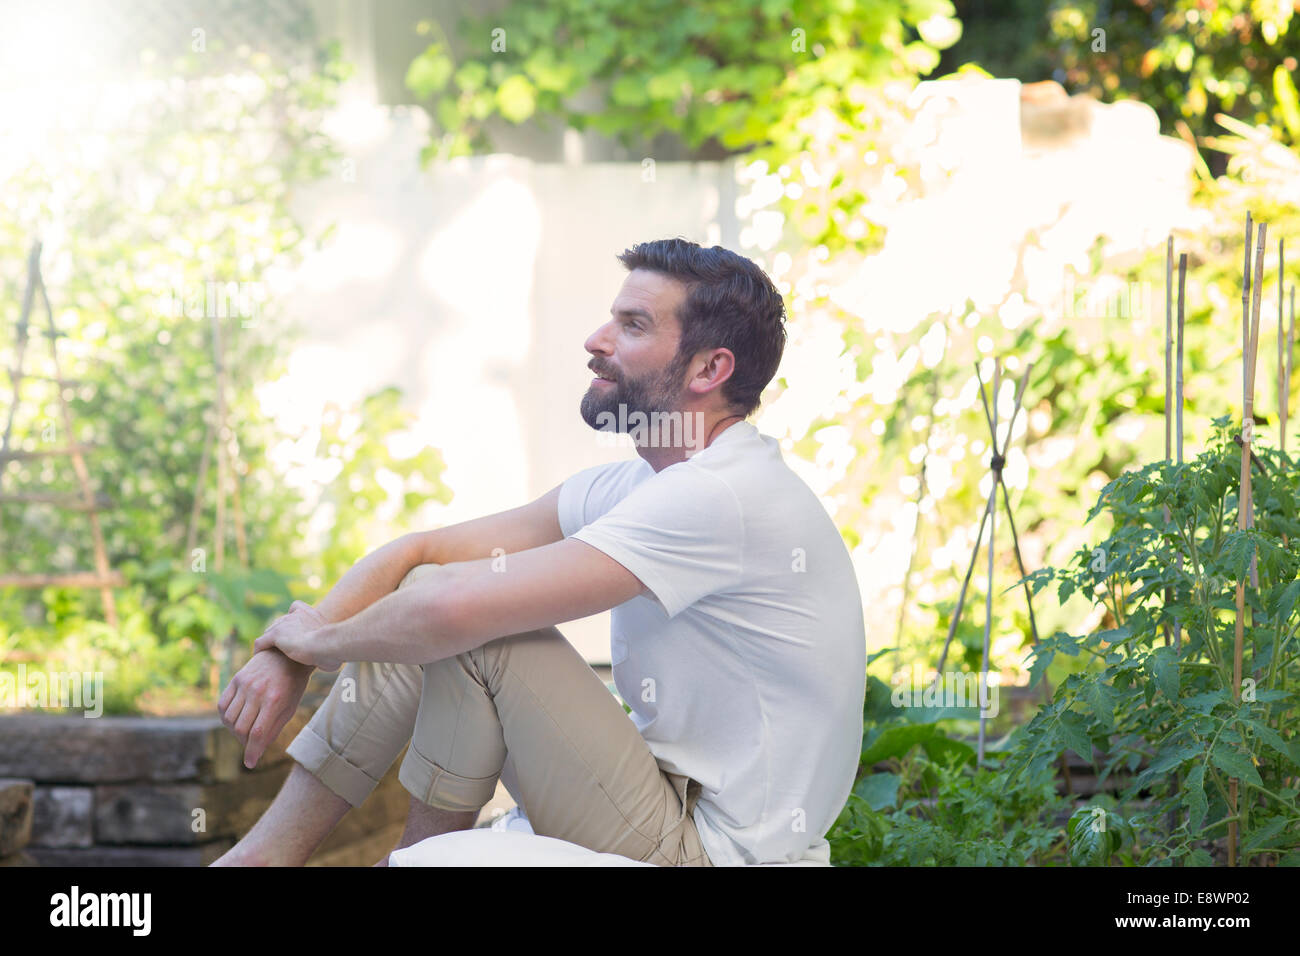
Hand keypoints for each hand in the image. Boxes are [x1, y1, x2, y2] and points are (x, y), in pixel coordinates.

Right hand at [218, 645, 313, 768]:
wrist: (287, 655)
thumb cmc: (293, 684)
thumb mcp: (290, 707)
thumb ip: (274, 729)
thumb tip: (258, 750)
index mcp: (274, 700)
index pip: (257, 734)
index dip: (252, 752)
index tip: (250, 763)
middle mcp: (257, 692)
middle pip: (241, 728)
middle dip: (245, 743)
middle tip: (251, 744)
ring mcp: (244, 684)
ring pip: (230, 719)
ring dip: (235, 732)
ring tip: (245, 732)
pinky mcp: (236, 679)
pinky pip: (222, 705)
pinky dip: (225, 718)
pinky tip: (234, 721)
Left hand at [252, 600, 339, 670]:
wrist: (325, 646)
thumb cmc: (333, 650)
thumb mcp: (333, 645)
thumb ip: (328, 647)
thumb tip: (333, 663)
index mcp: (311, 615)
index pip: (296, 607)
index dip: (292, 616)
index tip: (292, 628)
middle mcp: (297, 615)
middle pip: (280, 621)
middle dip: (279, 633)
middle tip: (278, 647)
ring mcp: (285, 623)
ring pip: (269, 631)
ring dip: (268, 642)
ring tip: (266, 653)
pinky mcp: (275, 634)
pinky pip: (261, 641)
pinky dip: (258, 648)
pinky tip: (257, 656)